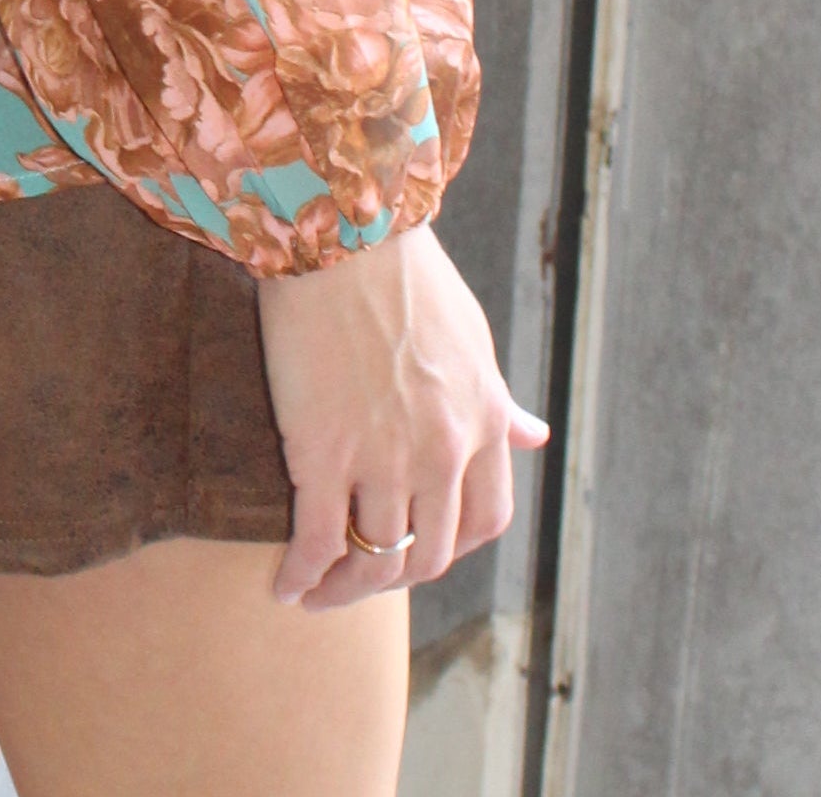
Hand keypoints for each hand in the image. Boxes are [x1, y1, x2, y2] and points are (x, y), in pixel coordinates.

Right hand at [255, 221, 547, 610]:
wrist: (342, 229)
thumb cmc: (403, 271)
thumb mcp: (471, 335)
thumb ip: (498, 399)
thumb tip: (535, 436)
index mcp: (483, 421)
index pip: (483, 521)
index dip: (451, 547)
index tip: (420, 549)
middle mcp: (443, 450)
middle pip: (429, 551)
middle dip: (394, 575)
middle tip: (361, 577)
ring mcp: (385, 456)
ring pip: (376, 556)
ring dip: (348, 588)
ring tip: (319, 591)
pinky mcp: (324, 451)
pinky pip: (317, 538)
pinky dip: (303, 573)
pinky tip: (286, 584)